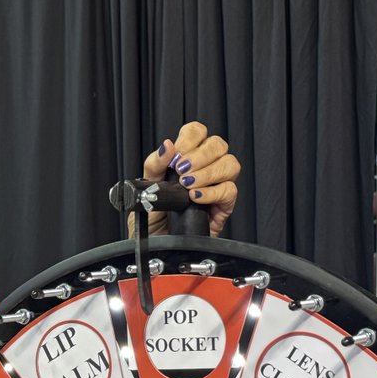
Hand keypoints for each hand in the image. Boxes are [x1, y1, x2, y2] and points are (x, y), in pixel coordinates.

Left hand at [133, 121, 240, 236]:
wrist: (155, 245)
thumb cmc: (153, 218)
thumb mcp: (146, 189)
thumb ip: (154, 165)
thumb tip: (167, 146)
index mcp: (186, 159)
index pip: (198, 132)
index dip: (190, 138)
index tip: (177, 154)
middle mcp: (204, 169)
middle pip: (218, 145)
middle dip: (200, 155)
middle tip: (182, 170)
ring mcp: (215, 187)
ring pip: (230, 164)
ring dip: (209, 172)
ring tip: (189, 184)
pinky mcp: (223, 207)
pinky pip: (229, 191)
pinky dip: (212, 192)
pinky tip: (196, 197)